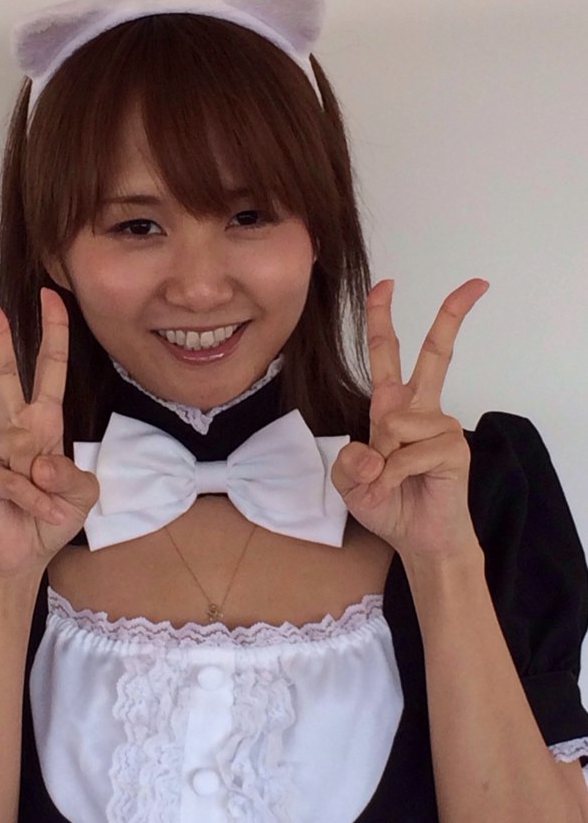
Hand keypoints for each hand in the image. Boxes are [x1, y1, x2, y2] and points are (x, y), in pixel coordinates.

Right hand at [0, 287, 98, 581]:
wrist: (22, 556)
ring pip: (29, 450)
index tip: (50, 297)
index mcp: (42, 424)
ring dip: (47, 487)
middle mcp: (14, 429)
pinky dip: (36, 502)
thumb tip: (39, 461)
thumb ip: (73, 473)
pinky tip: (34, 513)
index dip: (52, 333)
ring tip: (42, 504)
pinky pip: (18, 480)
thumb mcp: (83, 494)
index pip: (48, 370)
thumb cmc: (52, 517)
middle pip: (2, 373)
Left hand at [330, 278, 488, 569]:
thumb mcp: (350, 482)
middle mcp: (420, 409)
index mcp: (392, 407)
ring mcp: (440, 426)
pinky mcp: (453, 448)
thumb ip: (348, 462)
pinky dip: (394, 476)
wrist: (418, 539)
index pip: (387, 354)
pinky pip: (407, 454)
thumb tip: (372, 450)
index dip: (381, 318)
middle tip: (475, 283)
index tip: (386, 285)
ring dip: (382, 461)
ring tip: (391, 480)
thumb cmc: (388, 503)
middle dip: (451, 315)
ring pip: (394, 424)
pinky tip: (402, 488)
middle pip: (434, 353)